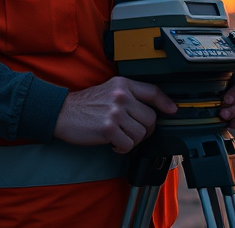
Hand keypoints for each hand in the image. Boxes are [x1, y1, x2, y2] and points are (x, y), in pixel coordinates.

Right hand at [53, 77, 176, 152]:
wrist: (62, 112)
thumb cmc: (86, 104)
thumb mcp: (109, 89)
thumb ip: (130, 95)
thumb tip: (153, 110)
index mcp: (123, 84)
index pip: (153, 92)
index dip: (165, 102)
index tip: (172, 110)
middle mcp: (121, 96)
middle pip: (150, 118)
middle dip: (145, 130)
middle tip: (132, 133)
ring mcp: (115, 112)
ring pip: (141, 134)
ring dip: (132, 141)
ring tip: (119, 137)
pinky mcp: (108, 128)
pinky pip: (128, 145)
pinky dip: (122, 149)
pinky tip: (113, 144)